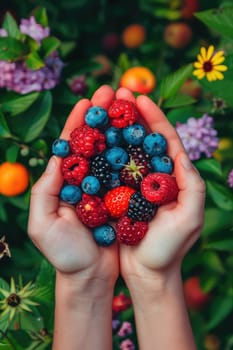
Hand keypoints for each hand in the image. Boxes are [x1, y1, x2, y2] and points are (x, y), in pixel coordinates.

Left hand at [28, 85, 118, 287]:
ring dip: (122, 127)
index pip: (71, 145)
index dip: (79, 122)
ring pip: (115, 151)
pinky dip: (137, 154)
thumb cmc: (64, 254)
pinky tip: (144, 137)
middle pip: (95, 141)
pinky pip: (131, 172)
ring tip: (132, 105)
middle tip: (115, 92)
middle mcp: (86, 180)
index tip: (88, 100)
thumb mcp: (42, 224)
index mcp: (65, 182)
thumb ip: (44, 191)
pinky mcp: (124, 197)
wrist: (91, 277)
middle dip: (104, 116)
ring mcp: (106, 187)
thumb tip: (57, 158)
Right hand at [115, 88, 205, 283]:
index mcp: (174, 177)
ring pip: (122, 150)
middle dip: (130, 115)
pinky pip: (107, 169)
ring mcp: (133, 183)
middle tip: (117, 92)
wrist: (148, 273)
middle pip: (141, 139)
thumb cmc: (169, 249)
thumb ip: (192, 186)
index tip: (140, 98)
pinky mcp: (116, 194)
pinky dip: (100, 153)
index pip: (164, 140)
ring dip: (113, 129)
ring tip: (101, 108)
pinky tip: (90, 139)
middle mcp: (153, 175)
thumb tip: (182, 154)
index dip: (154, 117)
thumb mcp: (189, 219)